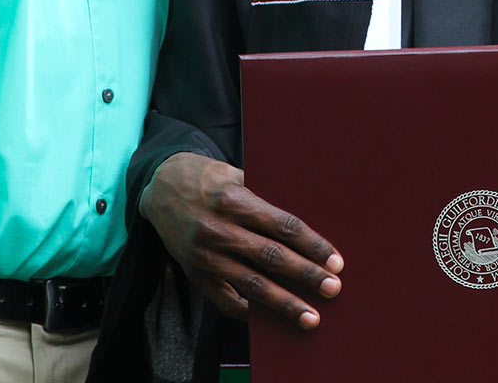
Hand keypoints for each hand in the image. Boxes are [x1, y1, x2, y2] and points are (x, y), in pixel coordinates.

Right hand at [138, 151, 342, 328]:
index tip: (335, 261)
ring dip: (284, 303)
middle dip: (306, 275)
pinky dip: (249, 312)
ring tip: (310, 317)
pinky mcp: (195, 273)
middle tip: (333, 289)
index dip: (313, 245)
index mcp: (235, 200)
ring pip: (252, 284)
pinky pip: (225, 300)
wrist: (161, 186)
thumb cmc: (210, 179)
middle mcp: (219, 229)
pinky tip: (270, 320)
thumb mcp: (236, 176)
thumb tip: (305, 229)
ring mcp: (205, 255)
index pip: (284, 227)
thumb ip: (265, 199)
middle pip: (272, 257)